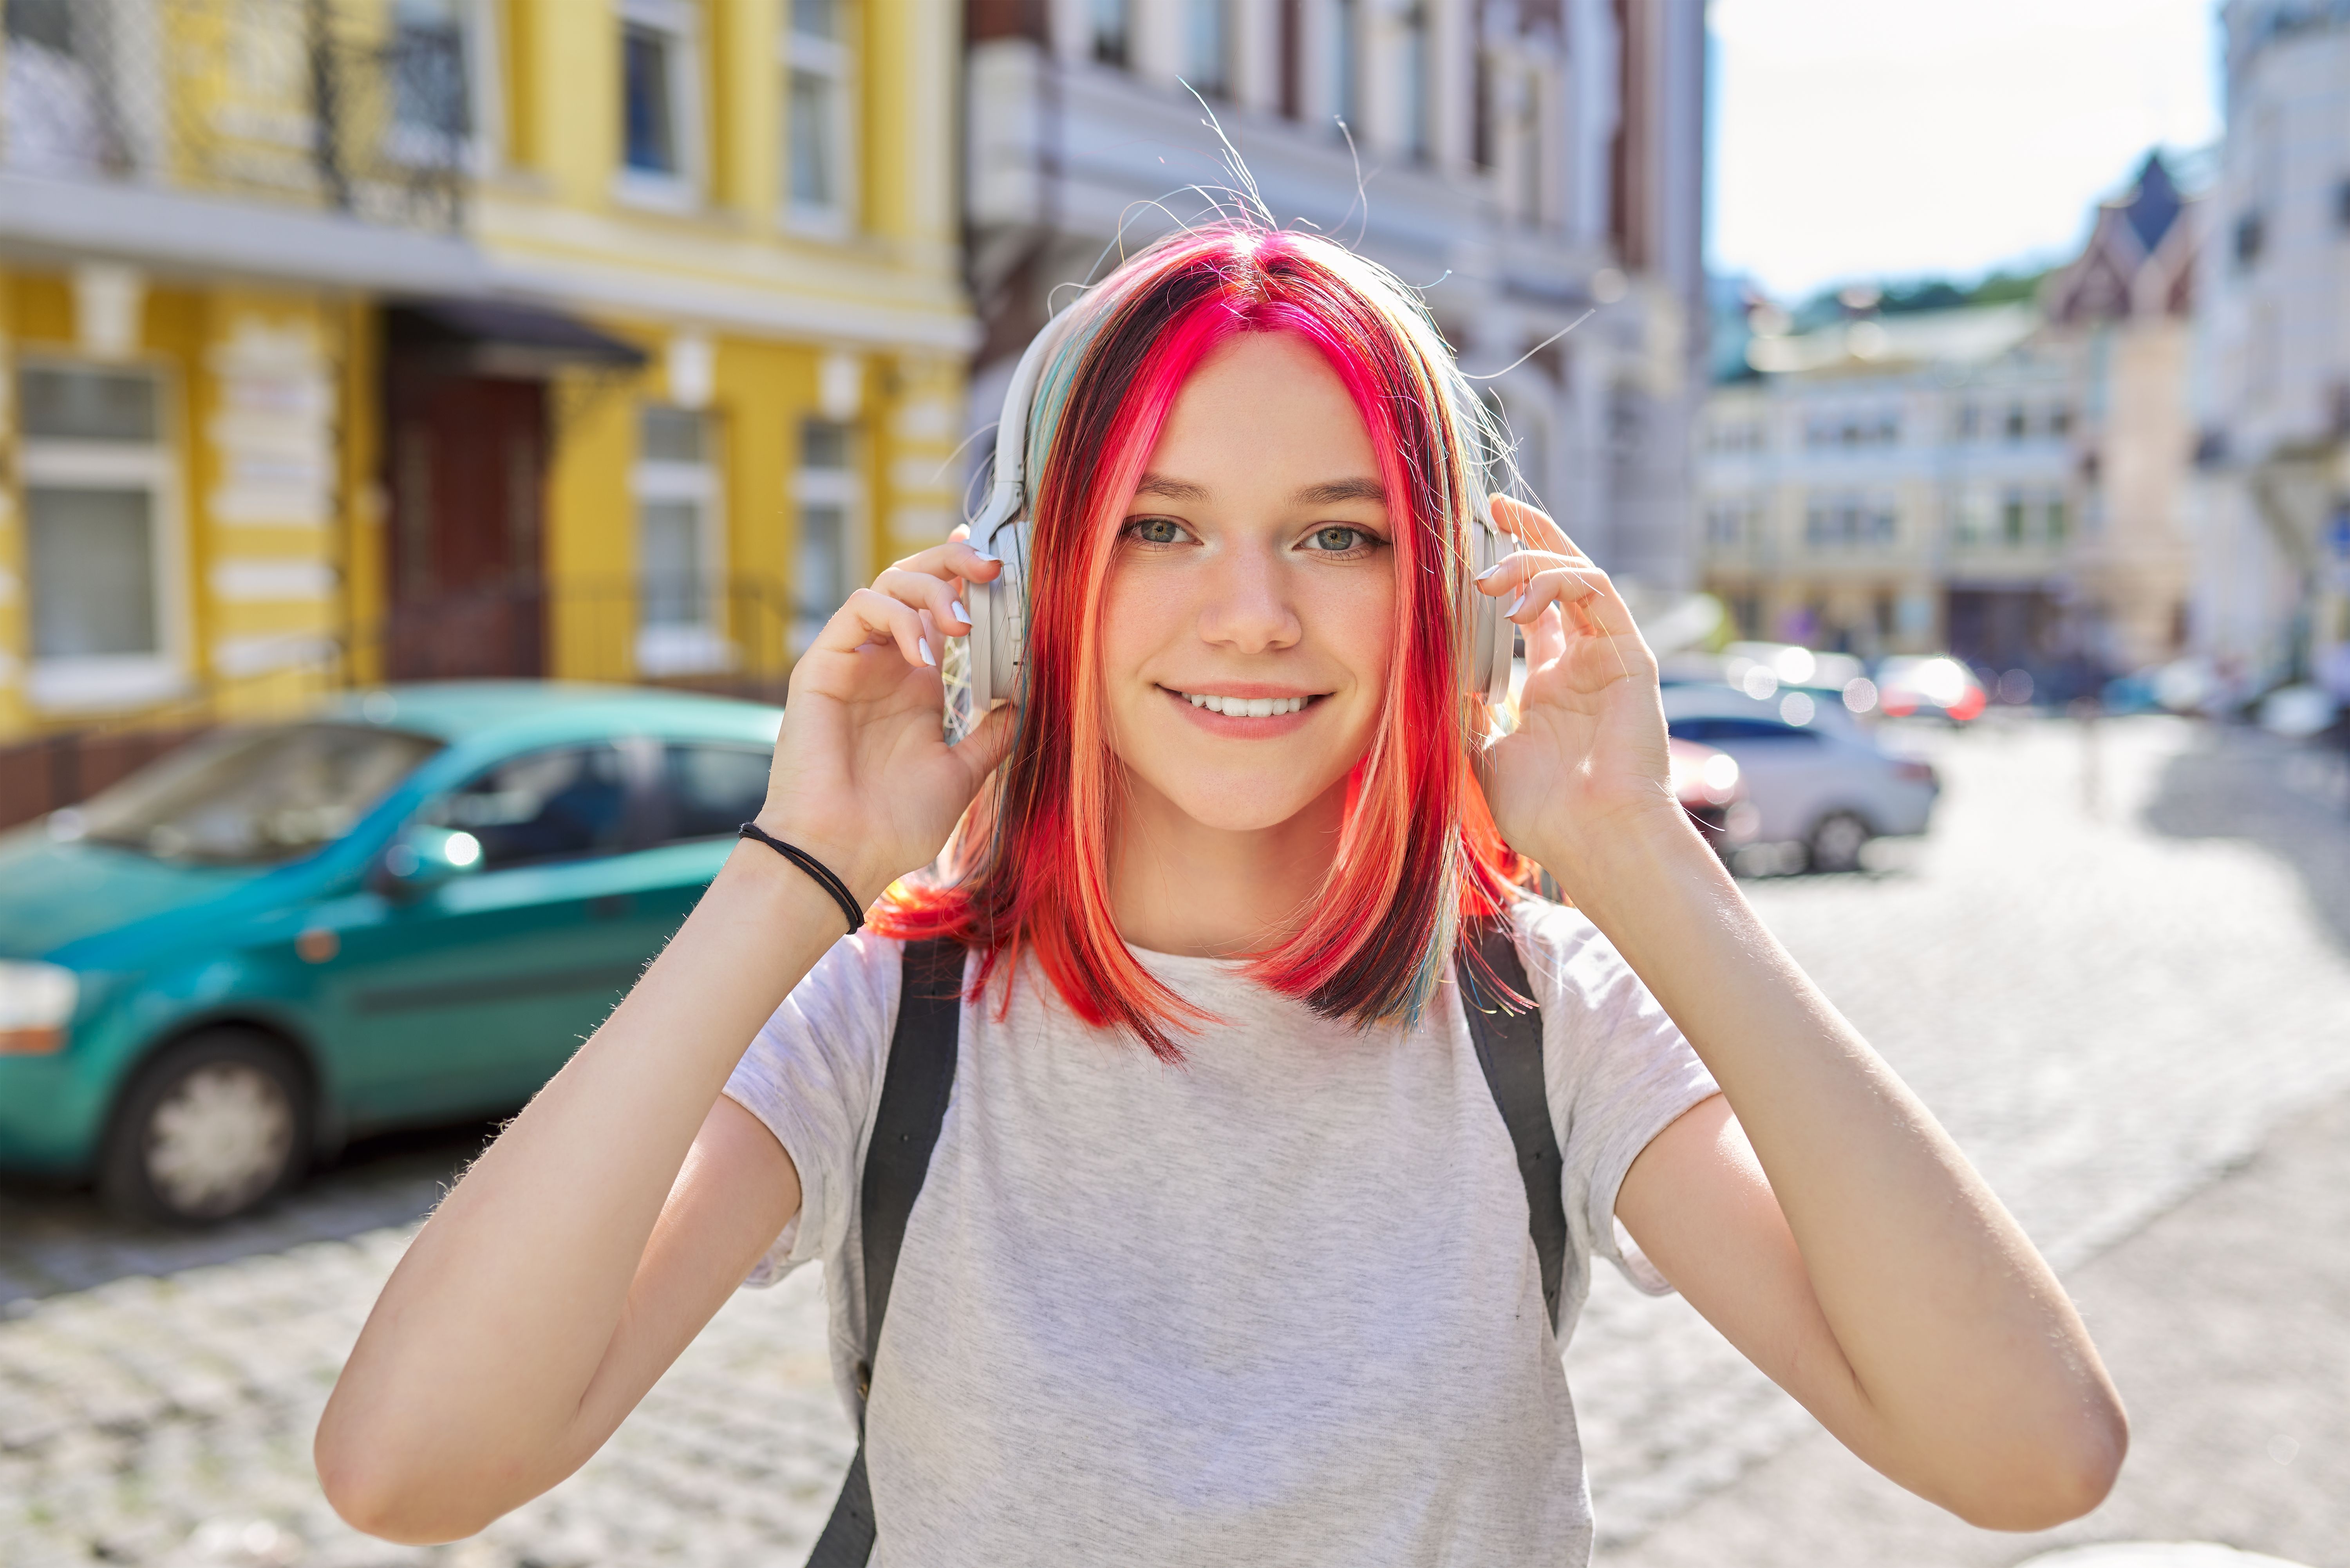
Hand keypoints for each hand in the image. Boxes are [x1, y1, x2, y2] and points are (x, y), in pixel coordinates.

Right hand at [755, 527, 1015, 904]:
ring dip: (931, 589)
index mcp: (918, 685)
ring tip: (961, 625)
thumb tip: (1025, 700)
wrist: (845, 854)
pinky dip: (898, 618)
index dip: (966, 577)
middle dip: (953, 562)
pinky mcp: (824, 665)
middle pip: (914, 581)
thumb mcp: (962, 773)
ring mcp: (854, 662)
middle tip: (991, 567)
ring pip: (887, 584)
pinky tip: (924, 655)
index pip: (940, 609)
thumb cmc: (895, 824)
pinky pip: (858, 610)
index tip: (1003, 563)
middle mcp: (886, 665)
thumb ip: (991, 735)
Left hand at [1471, 498, 1685, 889]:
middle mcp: (1581, 661)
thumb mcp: (1482, 751)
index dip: (1507, 568)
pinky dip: (1557, 582)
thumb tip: (1426, 673)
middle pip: (1560, 576)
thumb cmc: (1543, 809)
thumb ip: (1462, 709)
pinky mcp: (1630, 656)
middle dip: (1528, 536)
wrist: (1592, 838)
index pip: (1532, 607)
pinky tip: (1519, 603)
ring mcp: (1608, 656)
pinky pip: (1597, 592)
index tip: (1472, 538)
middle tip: (1490, 511)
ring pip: (1578, 575)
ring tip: (1489, 580)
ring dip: (1532, 562)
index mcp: (1550, 683)